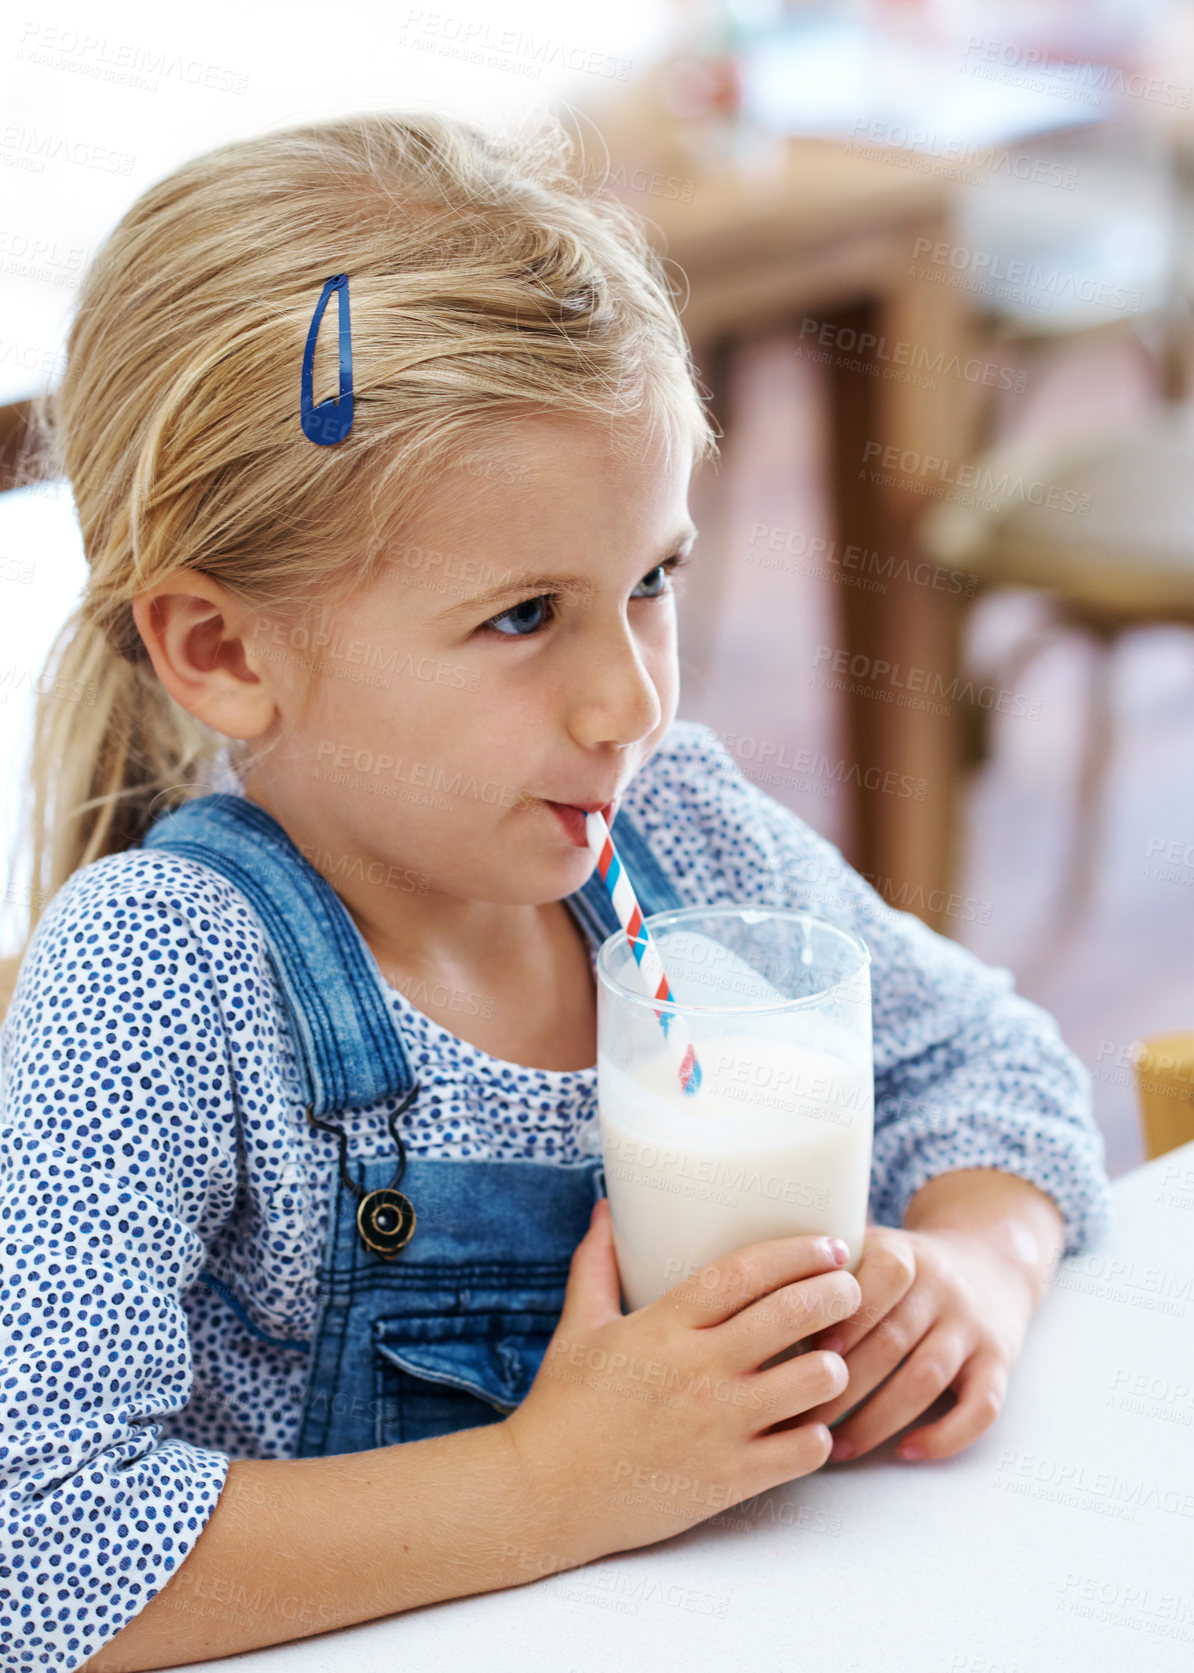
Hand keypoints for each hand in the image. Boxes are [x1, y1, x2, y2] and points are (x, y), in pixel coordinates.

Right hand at [503, 1200, 861, 1569]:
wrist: (545, 1495)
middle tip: (849, 1288)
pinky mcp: (730, 1478)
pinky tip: (810, 1424)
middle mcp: (700, 1369)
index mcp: (665, 1325)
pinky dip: (819, 1434)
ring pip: (814, 1381)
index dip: (797, 1252)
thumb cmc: (562, 1406)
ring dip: (835, 1365)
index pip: (746, 1271)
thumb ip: (596, 1264)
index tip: (828, 1244)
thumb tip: (605, 1209)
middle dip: (837, 1292)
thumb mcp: (578, 1326)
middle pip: (794, 1314)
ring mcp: (720, 1426)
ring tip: (832, 1358)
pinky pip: (805, 1450)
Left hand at [795, 1222, 1036, 1463]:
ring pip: (927, 1378)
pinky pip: (981, 1406)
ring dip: (879, 1419)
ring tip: (839, 1448)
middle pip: (892, 1340)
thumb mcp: (865, 1247)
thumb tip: (748, 1309)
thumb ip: (818, 1268)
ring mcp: (973, 1325)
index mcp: (902, 1253)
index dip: (840, 1321)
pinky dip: (945, 1435)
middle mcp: (943, 1286)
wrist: (989, 1259)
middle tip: (801, 1419)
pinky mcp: (1000, 1361)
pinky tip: (907, 1451)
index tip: (802, 1354)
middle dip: (844, 1386)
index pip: (873, 1285)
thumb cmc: (899, 1268)